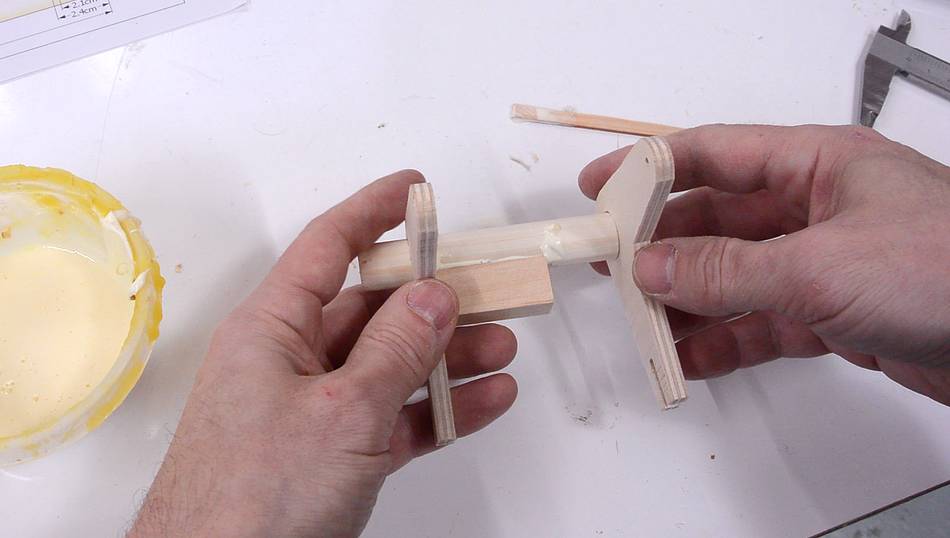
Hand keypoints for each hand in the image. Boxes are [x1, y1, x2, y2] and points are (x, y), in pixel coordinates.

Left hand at [129, 170, 517, 536]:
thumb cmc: (251, 499)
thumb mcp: (341, 412)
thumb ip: (395, 350)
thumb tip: (435, 295)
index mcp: (272, 329)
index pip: (328, 246)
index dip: (374, 211)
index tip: (415, 190)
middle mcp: (289, 360)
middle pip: (372, 308)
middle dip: (434, 298)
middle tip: (488, 287)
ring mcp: (310, 409)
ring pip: (390, 364)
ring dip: (448, 356)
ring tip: (501, 347)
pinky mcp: (330, 454)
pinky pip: (392, 415)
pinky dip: (436, 409)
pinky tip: (481, 401)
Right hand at [579, 125, 949, 404]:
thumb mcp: (822, 265)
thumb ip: (729, 270)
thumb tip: (655, 267)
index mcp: (818, 164)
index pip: (713, 154)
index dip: (650, 169)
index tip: (601, 188)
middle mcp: (817, 208)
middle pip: (716, 220)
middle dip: (662, 246)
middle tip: (612, 267)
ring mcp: (825, 262)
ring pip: (734, 276)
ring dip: (688, 301)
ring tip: (644, 323)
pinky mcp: (836, 313)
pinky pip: (761, 321)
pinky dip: (724, 339)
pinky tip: (691, 356)